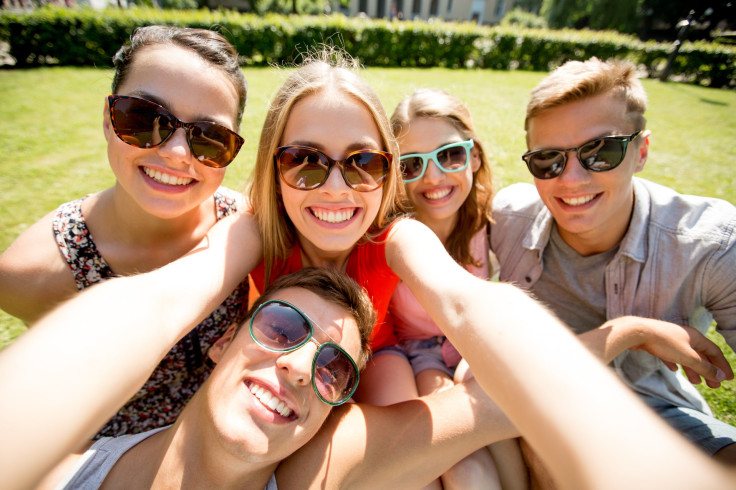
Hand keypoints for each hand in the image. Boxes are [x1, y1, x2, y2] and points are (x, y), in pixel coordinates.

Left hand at [609, 317, 732, 387]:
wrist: (635, 332)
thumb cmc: (662, 342)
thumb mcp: (687, 357)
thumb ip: (704, 367)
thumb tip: (720, 376)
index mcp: (695, 337)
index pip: (714, 352)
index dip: (722, 366)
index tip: (728, 379)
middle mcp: (685, 336)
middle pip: (701, 355)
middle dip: (708, 371)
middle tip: (714, 385)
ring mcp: (671, 340)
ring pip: (686, 356)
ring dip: (693, 369)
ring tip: (696, 382)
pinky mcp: (658, 344)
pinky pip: (671, 355)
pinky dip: (676, 363)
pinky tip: (674, 370)